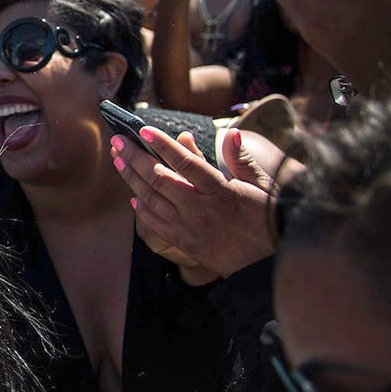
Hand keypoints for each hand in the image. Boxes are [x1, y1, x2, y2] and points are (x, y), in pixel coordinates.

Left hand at [113, 125, 277, 280]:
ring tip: (119, 161)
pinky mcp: (186, 244)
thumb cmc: (268, 217)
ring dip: (132, 179)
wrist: (272, 262)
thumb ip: (240, 159)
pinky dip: (142, 210)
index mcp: (220, 191)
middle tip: (118, 141)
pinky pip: (156, 225)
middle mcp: (200, 209)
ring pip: (152, 200)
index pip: (185, 162)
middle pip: (159, 179)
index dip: (162, 144)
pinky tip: (133, 197)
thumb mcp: (261, 185)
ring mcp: (190, 228)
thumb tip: (231, 133)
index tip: (142, 129)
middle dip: (135, 157)